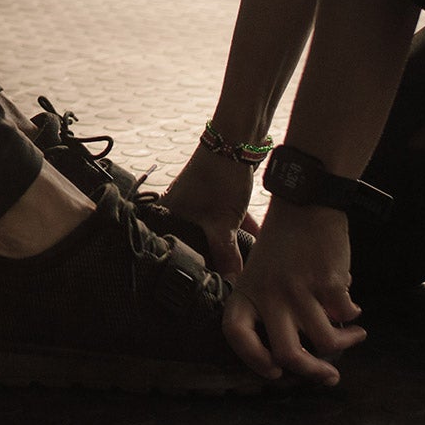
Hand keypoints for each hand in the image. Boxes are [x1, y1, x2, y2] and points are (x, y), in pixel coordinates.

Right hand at [158, 147, 262, 275]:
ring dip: (231, 243)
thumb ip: (225, 255)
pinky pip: (224, 219)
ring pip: (213, 230)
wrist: (237, 139)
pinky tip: (257, 241)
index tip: (206, 285)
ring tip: (245, 261)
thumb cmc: (219, 177)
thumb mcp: (222, 223)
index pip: (174, 250)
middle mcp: (177, 209)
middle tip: (228, 277)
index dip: (191, 267)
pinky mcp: (214, 195)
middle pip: (195, 243)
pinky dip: (238, 228)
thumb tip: (232, 284)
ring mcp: (196, 201)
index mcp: (168, 215)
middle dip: (215, 258)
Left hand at [223, 199, 365, 384]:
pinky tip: (355, 312)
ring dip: (346, 343)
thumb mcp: (260, 270)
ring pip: (325, 340)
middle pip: (288, 354)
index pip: (237, 335)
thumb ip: (271, 306)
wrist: (306, 203)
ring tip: (355, 335)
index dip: (253, 360)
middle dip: (312, 373)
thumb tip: (302, 346)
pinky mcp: (328, 282)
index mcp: (248, 292)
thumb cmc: (283, 240)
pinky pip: (345, 314)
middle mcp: (270, 295)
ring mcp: (299, 290)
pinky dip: (353, 317)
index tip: (274, 371)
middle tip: (329, 376)